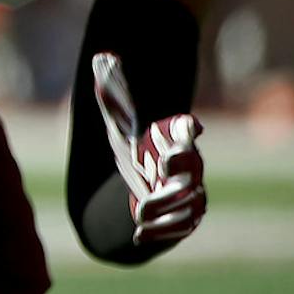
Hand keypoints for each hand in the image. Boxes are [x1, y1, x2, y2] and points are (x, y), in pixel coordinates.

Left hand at [91, 51, 206, 245]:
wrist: (147, 185)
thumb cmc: (138, 148)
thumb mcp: (120, 122)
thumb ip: (112, 93)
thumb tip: (101, 57)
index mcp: (172, 139)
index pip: (184, 129)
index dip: (187, 127)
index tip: (191, 125)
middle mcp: (187, 165)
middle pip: (191, 164)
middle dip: (181, 163)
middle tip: (164, 162)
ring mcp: (190, 192)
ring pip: (186, 200)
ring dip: (165, 205)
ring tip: (141, 211)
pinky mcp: (184, 217)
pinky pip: (177, 227)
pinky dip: (159, 232)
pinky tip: (138, 235)